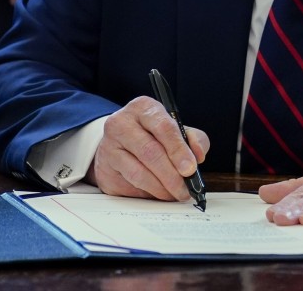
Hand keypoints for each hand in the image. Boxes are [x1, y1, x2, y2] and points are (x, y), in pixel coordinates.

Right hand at [87, 96, 208, 201]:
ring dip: (161, 188)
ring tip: (174, 194)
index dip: (178, 150)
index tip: (190, 169)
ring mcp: (109, 146)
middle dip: (172, 175)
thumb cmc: (151, 135)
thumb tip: (198, 156)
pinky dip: (147, 193)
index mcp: (143, 108)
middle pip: (150, 152)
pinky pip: (129, 186)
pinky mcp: (104, 169)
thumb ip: (193, 139)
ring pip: (138, 173)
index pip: (163, 127)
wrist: (119, 142)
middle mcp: (121, 123)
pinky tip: (157, 192)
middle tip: (185, 189)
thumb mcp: (175, 129)